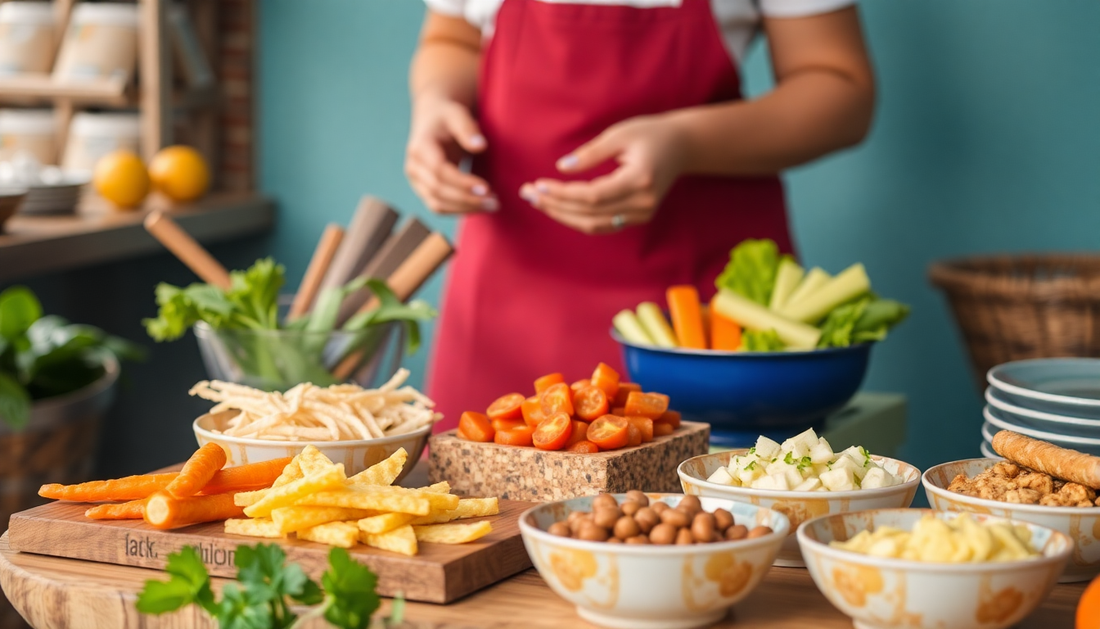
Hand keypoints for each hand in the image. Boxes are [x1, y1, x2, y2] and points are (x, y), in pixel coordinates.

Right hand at [406, 95, 498, 213]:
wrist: (433, 120)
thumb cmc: (447, 116)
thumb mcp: (457, 114)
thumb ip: (467, 128)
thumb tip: (480, 146)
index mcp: (419, 147)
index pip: (439, 171)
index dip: (462, 182)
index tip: (486, 188)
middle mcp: (414, 167)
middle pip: (438, 191)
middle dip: (467, 199)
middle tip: (495, 201)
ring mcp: (416, 181)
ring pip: (437, 204)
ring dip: (465, 208)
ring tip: (492, 205)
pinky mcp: (424, 190)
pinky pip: (440, 207)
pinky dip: (460, 210)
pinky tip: (480, 207)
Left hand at [520, 114, 688, 233]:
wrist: (683, 147)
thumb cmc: (651, 134)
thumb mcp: (619, 134)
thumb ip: (590, 153)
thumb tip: (561, 169)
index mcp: (639, 180)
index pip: (592, 196)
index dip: (562, 194)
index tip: (538, 185)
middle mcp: (642, 203)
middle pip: (589, 214)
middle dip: (555, 206)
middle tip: (528, 194)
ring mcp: (642, 214)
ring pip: (594, 225)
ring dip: (563, 216)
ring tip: (538, 202)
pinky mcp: (639, 218)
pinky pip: (603, 225)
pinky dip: (579, 219)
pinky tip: (559, 208)